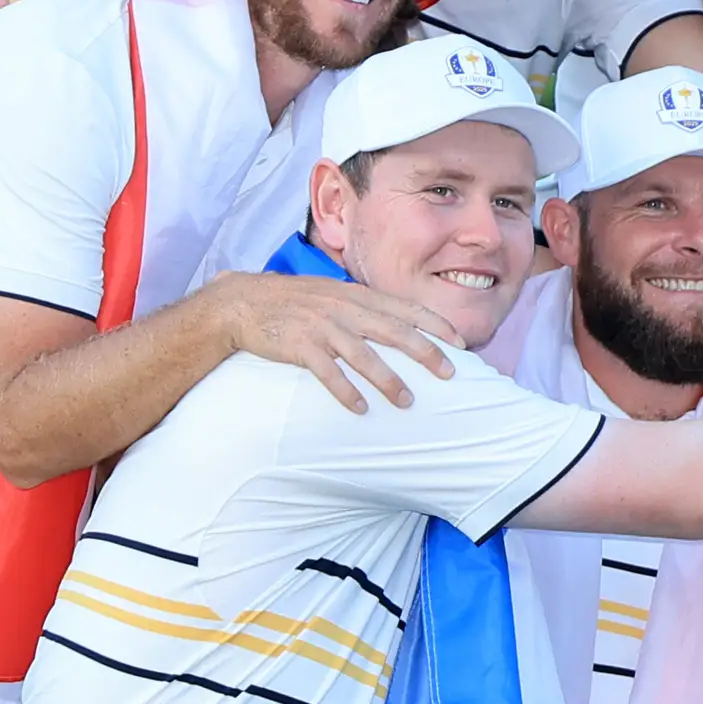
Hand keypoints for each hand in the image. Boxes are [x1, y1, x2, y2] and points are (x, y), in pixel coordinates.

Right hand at [197, 272, 462, 415]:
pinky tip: (360, 408)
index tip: (461, 343)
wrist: (241, 302)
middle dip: (424, 352)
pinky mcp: (298, 345)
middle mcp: (343, 308)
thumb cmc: (293, 302)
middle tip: (450, 374)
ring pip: (363, 354)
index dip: (435, 324)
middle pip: (393, 330)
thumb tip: (398, 325)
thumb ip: (363, 307)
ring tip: (407, 402)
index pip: (405, 308)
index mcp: (355, 295)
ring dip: (388, 379)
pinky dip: (345, 390)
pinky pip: (327, 371)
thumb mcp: (332, 295)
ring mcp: (320, 326)